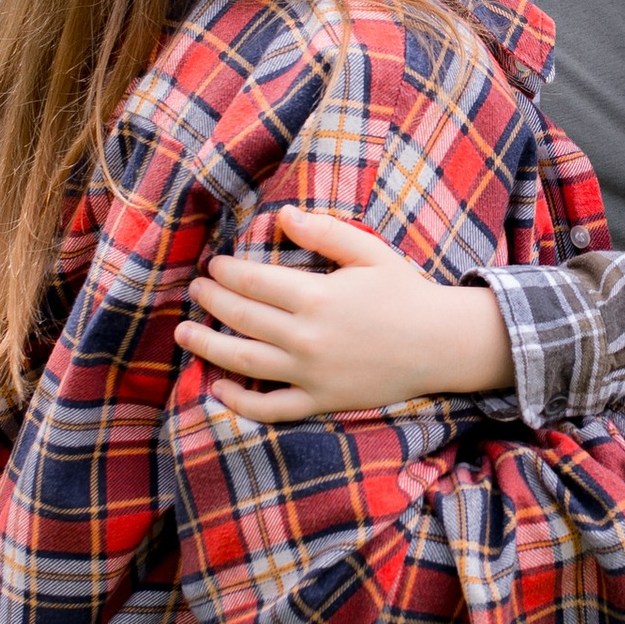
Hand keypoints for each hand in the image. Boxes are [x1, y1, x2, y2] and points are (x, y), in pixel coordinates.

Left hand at [175, 208, 514, 419]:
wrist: (441, 345)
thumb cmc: (405, 292)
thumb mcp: (369, 252)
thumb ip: (324, 232)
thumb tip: (280, 216)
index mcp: (316, 296)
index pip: (252, 281)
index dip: (225, 272)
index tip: (213, 266)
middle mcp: (306, 338)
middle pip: (240, 318)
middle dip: (211, 301)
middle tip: (196, 291)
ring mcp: (311, 374)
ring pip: (243, 362)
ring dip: (206, 347)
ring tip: (183, 334)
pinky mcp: (320, 401)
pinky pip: (270, 407)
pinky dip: (239, 402)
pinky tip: (218, 387)